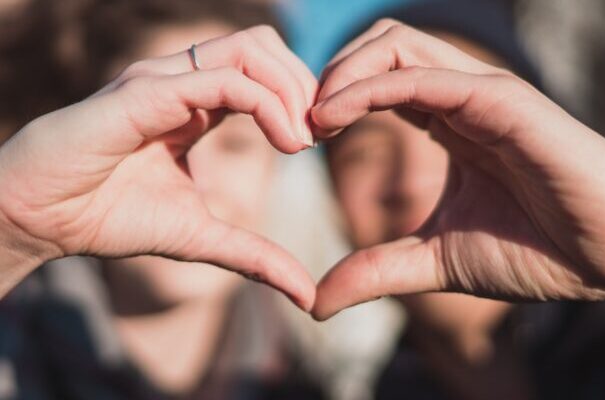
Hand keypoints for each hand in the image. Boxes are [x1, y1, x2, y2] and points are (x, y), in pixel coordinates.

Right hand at [0, 26, 316, 309]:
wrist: (42, 220)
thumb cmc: (109, 217)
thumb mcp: (201, 238)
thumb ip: (255, 256)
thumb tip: (307, 294)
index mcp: (196, 104)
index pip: (264, 72)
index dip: (302, 98)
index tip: (321, 141)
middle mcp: (182, 81)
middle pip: (265, 46)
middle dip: (305, 84)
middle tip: (320, 134)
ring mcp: (164, 81)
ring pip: (250, 49)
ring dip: (291, 89)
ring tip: (304, 139)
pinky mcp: (145, 93)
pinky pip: (222, 80)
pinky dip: (267, 104)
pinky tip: (286, 143)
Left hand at [312, 20, 604, 319]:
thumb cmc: (538, 252)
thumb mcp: (436, 261)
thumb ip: (377, 270)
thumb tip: (316, 301)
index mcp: (448, 123)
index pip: (376, 83)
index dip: (331, 101)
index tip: (299, 139)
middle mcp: (460, 98)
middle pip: (380, 47)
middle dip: (328, 75)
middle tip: (296, 124)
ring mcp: (481, 93)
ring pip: (395, 45)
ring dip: (340, 73)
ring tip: (311, 120)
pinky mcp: (501, 101)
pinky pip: (422, 76)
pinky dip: (369, 88)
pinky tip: (334, 117)